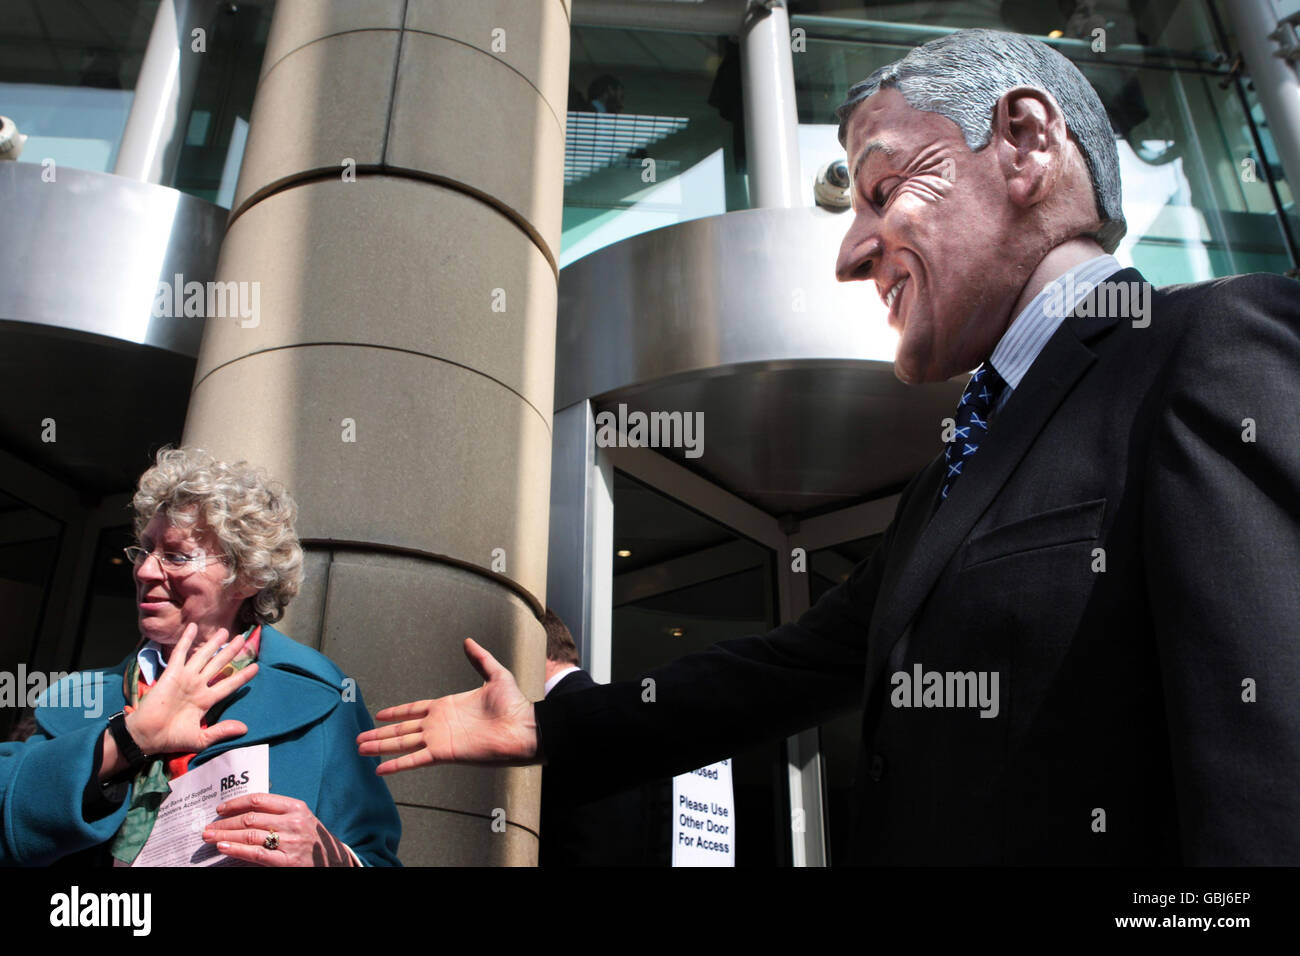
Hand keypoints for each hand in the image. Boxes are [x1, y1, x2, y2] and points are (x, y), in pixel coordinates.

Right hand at [124, 623, 257, 755]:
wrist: (147, 736)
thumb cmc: (171, 739)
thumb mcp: (201, 738)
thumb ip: (221, 731)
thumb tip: (245, 729)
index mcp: (205, 700)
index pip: (229, 685)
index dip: (242, 676)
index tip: (256, 667)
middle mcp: (198, 686)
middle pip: (219, 665)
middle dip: (231, 652)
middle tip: (243, 639)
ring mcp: (185, 678)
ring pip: (203, 656)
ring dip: (214, 643)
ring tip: (226, 631)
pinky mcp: (172, 674)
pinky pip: (180, 654)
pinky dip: (186, 640)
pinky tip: (193, 627)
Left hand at [203, 793, 355, 865]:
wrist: (333, 861)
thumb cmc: (311, 839)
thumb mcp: (301, 819)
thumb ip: (278, 813)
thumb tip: (242, 813)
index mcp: (296, 807)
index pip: (259, 800)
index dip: (236, 803)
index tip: (220, 809)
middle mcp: (293, 822)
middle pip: (250, 818)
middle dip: (225, 822)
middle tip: (207, 827)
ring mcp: (290, 841)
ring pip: (250, 835)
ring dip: (225, 835)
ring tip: (209, 837)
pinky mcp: (287, 861)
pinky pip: (256, 854)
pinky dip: (237, 849)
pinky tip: (223, 847)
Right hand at [356, 638, 537, 773]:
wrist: (525, 727)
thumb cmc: (514, 704)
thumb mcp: (496, 675)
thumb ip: (480, 658)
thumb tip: (469, 641)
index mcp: (447, 707)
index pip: (414, 710)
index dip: (397, 713)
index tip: (379, 714)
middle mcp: (439, 725)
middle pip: (402, 730)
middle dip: (380, 734)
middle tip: (359, 738)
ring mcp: (440, 740)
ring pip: (402, 743)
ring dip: (381, 747)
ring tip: (361, 749)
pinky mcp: (444, 753)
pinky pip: (415, 759)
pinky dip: (397, 764)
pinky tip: (380, 769)